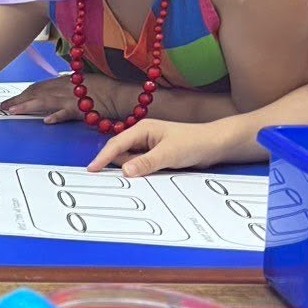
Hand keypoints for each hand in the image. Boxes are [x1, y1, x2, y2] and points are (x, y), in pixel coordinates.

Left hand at [2, 76, 128, 124]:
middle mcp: (66, 87)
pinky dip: (57, 115)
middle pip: (38, 92)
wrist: (122, 96)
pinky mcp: (81, 109)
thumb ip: (68, 87)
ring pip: (46, 100)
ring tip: (13, 110)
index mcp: (66, 81)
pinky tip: (46, 120)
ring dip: (28, 105)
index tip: (12, 99)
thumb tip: (55, 93)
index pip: (40, 86)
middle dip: (20, 98)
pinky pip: (67, 112)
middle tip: (5, 106)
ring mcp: (73, 98)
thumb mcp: (83, 82)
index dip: (25, 92)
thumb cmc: (106, 90)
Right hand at [87, 120, 230, 177]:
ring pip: (130, 162)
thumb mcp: (169, 154)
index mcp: (142, 129)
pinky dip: (141, 173)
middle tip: (123, 178)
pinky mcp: (154, 157)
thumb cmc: (194, 142)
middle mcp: (142, 137)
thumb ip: (145, 163)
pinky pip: (140, 167)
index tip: (91, 170)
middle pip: (120, 154)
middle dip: (120, 166)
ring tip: (149, 172)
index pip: (116, 144)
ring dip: (133, 171)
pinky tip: (150, 176)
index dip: (102, 157)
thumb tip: (124, 171)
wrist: (215, 146)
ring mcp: (148, 147)